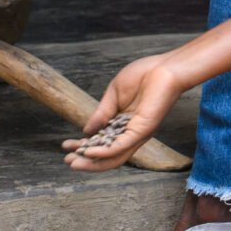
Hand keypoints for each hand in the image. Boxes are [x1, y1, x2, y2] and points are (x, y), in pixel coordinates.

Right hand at [63, 54, 185, 171]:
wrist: (164, 68)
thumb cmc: (144, 76)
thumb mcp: (114, 94)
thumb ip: (101, 113)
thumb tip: (86, 131)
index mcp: (123, 124)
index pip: (101, 142)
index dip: (83, 145)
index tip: (66, 145)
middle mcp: (130, 133)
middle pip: (107, 155)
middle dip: (86, 160)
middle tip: (67, 161)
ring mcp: (136, 134)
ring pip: (113, 157)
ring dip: (92, 162)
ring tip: (74, 163)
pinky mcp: (142, 131)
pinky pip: (121, 147)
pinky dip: (104, 152)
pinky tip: (89, 153)